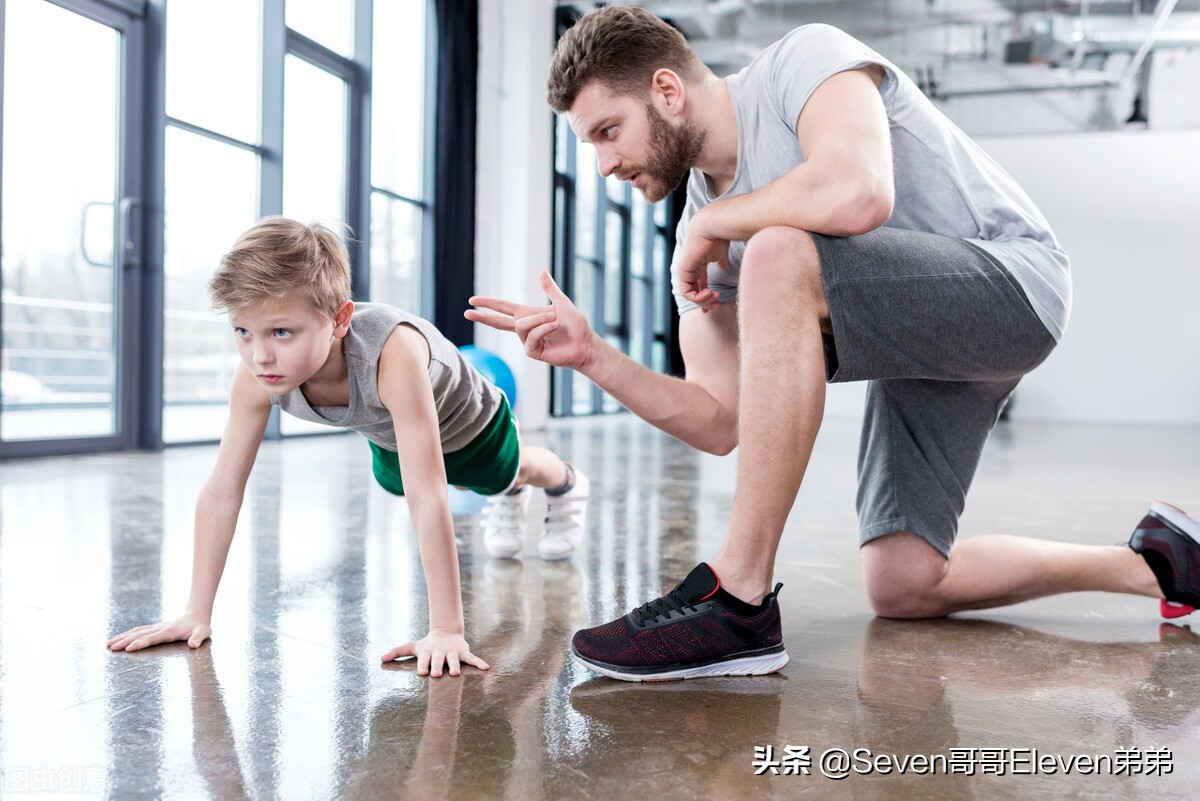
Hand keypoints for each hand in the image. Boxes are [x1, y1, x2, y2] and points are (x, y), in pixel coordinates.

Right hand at [107, 614, 211, 651]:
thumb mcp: (203, 633)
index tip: (128, 648)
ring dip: (122, 637)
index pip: (152, 638)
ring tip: (108, 644)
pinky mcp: (154, 628)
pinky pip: (138, 630)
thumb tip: (193, 645)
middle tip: (111, 648)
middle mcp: (160, 628)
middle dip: (125, 641)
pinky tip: (118, 638)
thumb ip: (198, 638)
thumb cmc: (200, 627)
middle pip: (139, 634)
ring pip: (136, 631)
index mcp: (169, 631)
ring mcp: (156, 627)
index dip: (140, 643)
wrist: (197, 615)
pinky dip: (127, 634)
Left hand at [382, 629, 489, 677]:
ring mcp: (453, 652)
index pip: (424, 659)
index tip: (422, 672)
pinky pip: (472, 658)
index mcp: (428, 651)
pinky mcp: (464, 652)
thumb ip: (398, 652)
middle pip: (438, 660)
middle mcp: (440, 651)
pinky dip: (479, 662)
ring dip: (455, 665)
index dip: (423, 665)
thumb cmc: (427, 645)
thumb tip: (381, 658)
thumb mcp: (413, 646)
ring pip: (454, 659)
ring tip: (455, 672)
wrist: (446, 632)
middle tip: (436, 674)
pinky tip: (486, 668)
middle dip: (437, 666)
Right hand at [466, 270, 595, 370]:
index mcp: (528, 315)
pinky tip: (554, 327)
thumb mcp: (561, 302)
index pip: (503, 308)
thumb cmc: (575, 325)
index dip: (488, 304)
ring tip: (555, 319)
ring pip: (521, 325)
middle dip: (483, 316)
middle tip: (466, 312)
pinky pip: (531, 336)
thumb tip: (542, 271)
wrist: (585, 342)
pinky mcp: (533, 352)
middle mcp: (525, 328)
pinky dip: (544, 328)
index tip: (472, 300)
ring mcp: (527, 341)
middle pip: (498, 322)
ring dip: (540, 319)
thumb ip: (549, 288)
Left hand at [674, 208, 728, 311]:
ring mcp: (684, 271)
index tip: (716, 304)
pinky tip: (710, 293)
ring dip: (704, 300)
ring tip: (715, 297)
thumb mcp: (721, 253)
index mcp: (697, 265)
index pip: (698, 285)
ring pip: (690, 295)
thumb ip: (722, 262)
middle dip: (706, 302)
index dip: (706, 297)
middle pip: (694, 292)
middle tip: (717, 305)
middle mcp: (689, 269)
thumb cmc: (717, 236)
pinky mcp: (682, 271)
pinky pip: (687, 292)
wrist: (711, 226)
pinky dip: (698, 297)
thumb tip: (726, 267)